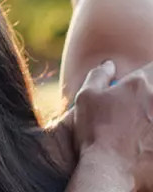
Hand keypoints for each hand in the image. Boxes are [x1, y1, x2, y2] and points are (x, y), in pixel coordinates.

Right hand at [72, 61, 152, 188]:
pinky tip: (143, 142)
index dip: (145, 77)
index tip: (137, 90)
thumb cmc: (94, 130)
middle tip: (135, 111)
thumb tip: (109, 65)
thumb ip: (98, 75)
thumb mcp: (86, 96)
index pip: (151, 70)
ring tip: (137, 128)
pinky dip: (151, 137)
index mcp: (138, 85)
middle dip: (148, 99)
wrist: (108, 168)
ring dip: (150, 117)